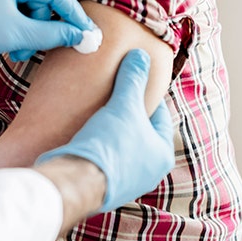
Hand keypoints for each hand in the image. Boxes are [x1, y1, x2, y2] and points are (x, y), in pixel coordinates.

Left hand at [0, 0, 95, 62]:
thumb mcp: (14, 34)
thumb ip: (52, 35)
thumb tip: (81, 36)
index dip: (72, 13)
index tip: (86, 32)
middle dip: (37, 26)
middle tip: (29, 50)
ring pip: (22, 2)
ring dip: (23, 27)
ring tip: (12, 49)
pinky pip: (7, 1)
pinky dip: (10, 21)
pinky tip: (2, 38)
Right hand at [35, 49, 174, 212]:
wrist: (78, 180)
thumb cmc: (110, 143)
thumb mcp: (124, 104)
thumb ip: (133, 78)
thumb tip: (141, 55)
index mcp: (162, 154)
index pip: (160, 115)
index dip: (146, 93)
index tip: (133, 80)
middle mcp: (149, 172)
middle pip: (141, 131)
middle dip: (128, 112)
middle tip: (115, 93)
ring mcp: (127, 181)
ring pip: (123, 145)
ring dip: (113, 129)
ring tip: (99, 110)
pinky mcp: (104, 185)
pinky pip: (106, 157)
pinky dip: (100, 144)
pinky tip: (87, 131)